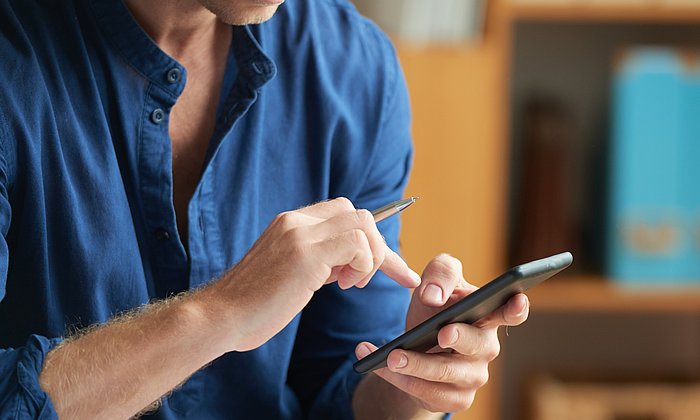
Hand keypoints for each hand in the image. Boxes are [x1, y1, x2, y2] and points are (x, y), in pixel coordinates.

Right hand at [211, 197, 420, 351]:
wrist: (220, 316)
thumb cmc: (254, 305)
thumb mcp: (289, 272)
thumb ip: (316, 259)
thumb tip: (347, 263)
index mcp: (292, 224)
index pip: (345, 214)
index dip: (372, 240)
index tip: (393, 269)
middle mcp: (296, 221)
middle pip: (359, 214)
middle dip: (378, 249)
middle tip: (362, 281)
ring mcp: (299, 235)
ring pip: (363, 224)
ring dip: (370, 257)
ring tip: (348, 284)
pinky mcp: (304, 254)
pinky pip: (356, 244)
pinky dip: (363, 265)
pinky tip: (343, 285)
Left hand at [355, 254, 528, 412]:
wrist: (415, 342)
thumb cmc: (434, 306)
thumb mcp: (435, 281)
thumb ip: (440, 273)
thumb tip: (434, 296)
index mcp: (488, 314)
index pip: (512, 312)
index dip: (517, 308)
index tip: (515, 300)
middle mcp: (486, 347)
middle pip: (476, 345)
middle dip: (459, 338)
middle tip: (441, 334)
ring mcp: (473, 375)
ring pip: (446, 373)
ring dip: (417, 365)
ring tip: (391, 356)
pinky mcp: (455, 398)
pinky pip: (428, 394)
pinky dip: (400, 380)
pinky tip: (379, 367)